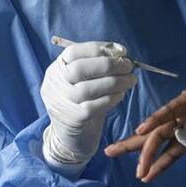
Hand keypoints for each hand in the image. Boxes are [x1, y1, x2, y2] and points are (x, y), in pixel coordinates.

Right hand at [41, 41, 136, 168]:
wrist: (70, 139)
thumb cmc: (81, 104)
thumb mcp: (82, 81)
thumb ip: (96, 67)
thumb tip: (121, 54)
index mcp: (56, 70)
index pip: (73, 52)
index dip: (99, 48)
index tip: (122, 51)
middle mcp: (55, 85)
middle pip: (80, 68)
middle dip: (109, 64)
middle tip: (129, 66)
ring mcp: (62, 103)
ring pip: (88, 88)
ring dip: (115, 81)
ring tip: (130, 80)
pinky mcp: (74, 120)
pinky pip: (95, 106)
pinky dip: (112, 97)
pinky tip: (121, 94)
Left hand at [104, 60, 185, 181]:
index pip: (168, 147)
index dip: (155, 160)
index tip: (143, 173)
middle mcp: (182, 119)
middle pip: (154, 138)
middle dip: (131, 147)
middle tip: (108, 153)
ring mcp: (185, 111)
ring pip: (159, 133)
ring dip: (145, 150)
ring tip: (133, 166)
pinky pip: (171, 112)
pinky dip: (155, 120)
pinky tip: (141, 129)